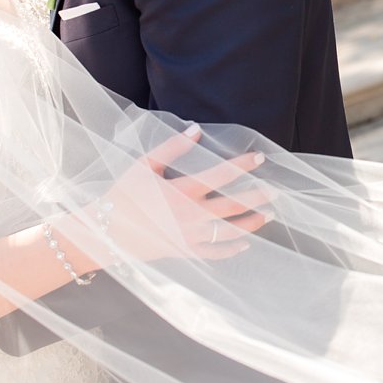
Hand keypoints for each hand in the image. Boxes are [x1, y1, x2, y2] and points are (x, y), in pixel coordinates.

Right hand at [72, 125, 275, 265]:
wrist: (105, 231)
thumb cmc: (124, 194)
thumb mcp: (144, 165)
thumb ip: (171, 147)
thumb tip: (196, 130)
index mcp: (182, 191)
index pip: (220, 175)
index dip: (242, 165)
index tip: (260, 157)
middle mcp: (190, 216)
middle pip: (233, 206)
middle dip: (257, 198)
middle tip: (276, 192)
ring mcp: (189, 237)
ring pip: (229, 231)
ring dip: (252, 223)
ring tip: (268, 214)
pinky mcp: (185, 252)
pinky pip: (215, 253)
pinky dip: (232, 249)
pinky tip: (245, 242)